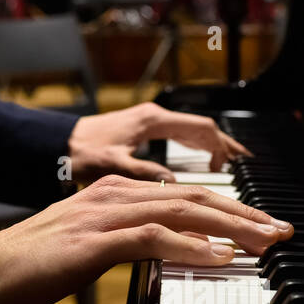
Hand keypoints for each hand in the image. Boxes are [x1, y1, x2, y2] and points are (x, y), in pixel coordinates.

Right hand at [0, 176, 291, 303]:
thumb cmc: (34, 267)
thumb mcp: (92, 250)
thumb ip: (131, 245)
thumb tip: (172, 257)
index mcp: (116, 195)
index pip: (188, 198)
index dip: (231, 211)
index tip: (264, 229)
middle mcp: (116, 196)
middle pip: (195, 199)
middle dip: (245, 216)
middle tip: (282, 232)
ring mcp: (105, 215)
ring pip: (183, 213)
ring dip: (231, 228)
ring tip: (265, 243)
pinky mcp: (94, 241)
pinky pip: (152, 239)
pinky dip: (190, 247)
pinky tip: (218, 257)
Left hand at [68, 103, 250, 181]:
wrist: (53, 145)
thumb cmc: (78, 152)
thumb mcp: (111, 165)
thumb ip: (146, 173)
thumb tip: (177, 185)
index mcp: (153, 121)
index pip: (202, 130)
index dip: (224, 149)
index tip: (235, 169)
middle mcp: (155, 118)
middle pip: (205, 133)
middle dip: (228, 150)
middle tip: (249, 171)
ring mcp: (151, 125)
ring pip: (195, 136)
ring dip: (218, 151)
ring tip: (238, 171)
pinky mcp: (146, 135)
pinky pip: (183, 141)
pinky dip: (201, 153)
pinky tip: (208, 168)